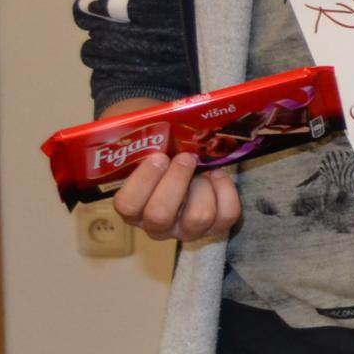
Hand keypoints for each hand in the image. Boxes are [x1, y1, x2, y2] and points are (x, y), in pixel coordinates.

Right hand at [111, 151, 240, 241]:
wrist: (188, 174)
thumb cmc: (164, 162)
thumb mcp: (149, 153)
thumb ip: (145, 142)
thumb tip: (152, 122)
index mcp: (133, 209)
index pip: (127, 204)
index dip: (143, 180)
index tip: (158, 156)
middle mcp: (157, 227)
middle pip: (160, 215)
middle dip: (175, 180)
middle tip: (185, 157)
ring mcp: (187, 231)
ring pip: (197, 217)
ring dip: (202, 186)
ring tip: (202, 170)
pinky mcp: (215, 228)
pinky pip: (226, 215)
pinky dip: (226, 191)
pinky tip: (216, 176)